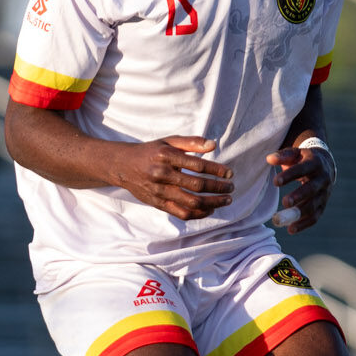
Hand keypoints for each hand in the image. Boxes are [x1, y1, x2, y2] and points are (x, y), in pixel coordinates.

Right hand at [113, 137, 232, 220]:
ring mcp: (159, 191)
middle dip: (218, 188)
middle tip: (231, 188)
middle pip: (197, 185)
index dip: (217, 170)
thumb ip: (191, 142)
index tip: (230, 173)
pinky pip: (181, 213)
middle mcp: (162, 174)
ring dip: (213, 203)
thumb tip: (213, 145)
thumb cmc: (151, 152)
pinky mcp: (158, 204)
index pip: (198, 165)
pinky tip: (210, 209)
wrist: (124, 166)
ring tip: (226, 200)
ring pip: (191, 202)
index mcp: (166, 156)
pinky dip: (198, 213)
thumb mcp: (168, 142)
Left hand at [265, 144, 331, 232]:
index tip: (275, 182)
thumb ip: (282, 156)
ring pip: (313, 206)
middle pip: (312, 189)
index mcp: (315, 163)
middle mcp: (323, 179)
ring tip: (280, 221)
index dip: (290, 175)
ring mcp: (324, 194)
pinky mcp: (322, 205)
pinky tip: (290, 229)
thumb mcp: (295, 154)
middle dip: (299, 196)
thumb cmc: (303, 159)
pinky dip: (304, 224)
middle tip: (285, 202)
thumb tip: (269, 159)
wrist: (325, 165)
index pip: (303, 169)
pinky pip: (315, 217)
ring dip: (299, 214)